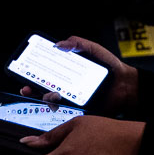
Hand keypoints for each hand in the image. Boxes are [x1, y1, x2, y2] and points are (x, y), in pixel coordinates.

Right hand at [19, 36, 137, 116]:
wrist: (127, 85)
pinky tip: (54, 101)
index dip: (34, 72)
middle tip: (26, 86)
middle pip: (43, 87)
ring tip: (42, 92)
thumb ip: (78, 43)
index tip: (26, 70)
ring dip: (41, 97)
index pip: (47, 72)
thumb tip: (59, 43)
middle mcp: (68, 86)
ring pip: (50, 100)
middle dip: (31, 87)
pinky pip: (64, 111)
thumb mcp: (93, 50)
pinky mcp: (79, 110)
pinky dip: (56, 108)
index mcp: (69, 72)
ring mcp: (72, 99)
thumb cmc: (112, 68)